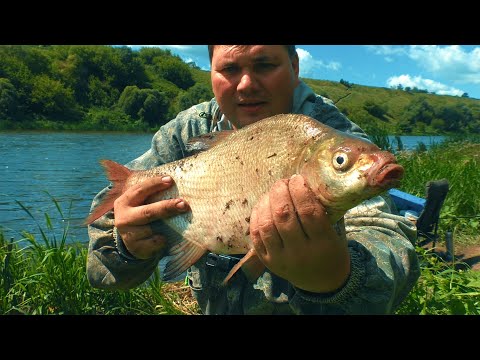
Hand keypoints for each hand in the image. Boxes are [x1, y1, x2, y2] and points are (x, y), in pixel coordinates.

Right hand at [113, 176, 188, 259]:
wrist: (133, 242)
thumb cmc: (142, 215)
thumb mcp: (141, 203)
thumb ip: (151, 193)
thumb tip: (173, 180)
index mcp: (125, 202)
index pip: (139, 190)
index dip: (154, 184)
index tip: (170, 180)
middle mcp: (124, 218)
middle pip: (148, 212)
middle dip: (167, 207)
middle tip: (183, 204)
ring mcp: (128, 234)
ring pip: (151, 229)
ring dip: (167, 227)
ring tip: (177, 224)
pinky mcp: (136, 248)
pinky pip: (155, 243)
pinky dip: (163, 240)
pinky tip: (164, 238)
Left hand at [249, 174, 349, 292]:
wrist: (322, 282)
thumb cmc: (329, 250)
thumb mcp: (333, 232)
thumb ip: (319, 211)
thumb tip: (300, 181)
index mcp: (322, 244)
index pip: (308, 212)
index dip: (300, 190)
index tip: (297, 178)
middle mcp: (300, 253)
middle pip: (284, 216)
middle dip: (280, 192)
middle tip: (283, 182)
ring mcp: (281, 259)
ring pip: (266, 224)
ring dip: (266, 202)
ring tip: (272, 192)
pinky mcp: (267, 262)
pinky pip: (256, 235)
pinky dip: (256, 216)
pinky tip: (263, 205)